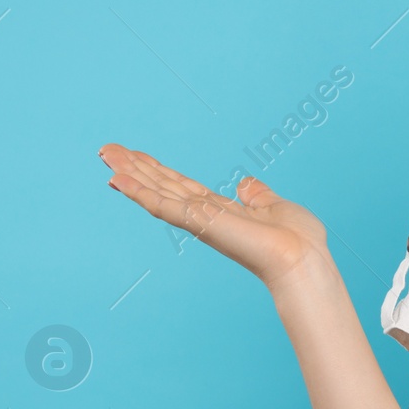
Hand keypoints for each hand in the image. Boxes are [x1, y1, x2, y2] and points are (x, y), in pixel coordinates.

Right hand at [99, 144, 328, 288]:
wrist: (302, 258)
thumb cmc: (297, 239)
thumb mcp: (274, 206)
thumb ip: (256, 195)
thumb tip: (245, 182)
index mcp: (221, 211)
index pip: (182, 187)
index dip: (159, 171)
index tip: (137, 156)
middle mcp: (204, 216)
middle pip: (162, 186)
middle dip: (135, 168)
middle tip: (107, 149)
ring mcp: (199, 220)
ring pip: (156, 192)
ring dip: (130, 174)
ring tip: (106, 154)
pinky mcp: (199, 224)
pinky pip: (162, 206)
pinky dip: (139, 193)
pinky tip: (117, 179)